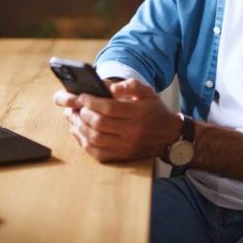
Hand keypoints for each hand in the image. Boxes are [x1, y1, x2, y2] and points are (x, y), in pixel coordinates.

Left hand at [53, 79, 180, 162]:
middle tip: (77, 107)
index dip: (92, 101)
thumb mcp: (147, 92)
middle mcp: (132, 132)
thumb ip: (130, 85)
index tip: (82, 96)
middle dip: (83, 113)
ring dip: (80, 127)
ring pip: (95, 139)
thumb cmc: (154, 110)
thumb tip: (111, 88)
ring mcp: (126, 146)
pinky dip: (83, 143)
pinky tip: (78, 132)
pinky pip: (97, 153)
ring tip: (74, 118)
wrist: (168, 135)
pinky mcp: (122, 157)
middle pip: (99, 124)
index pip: (109, 108)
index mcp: (138, 113)